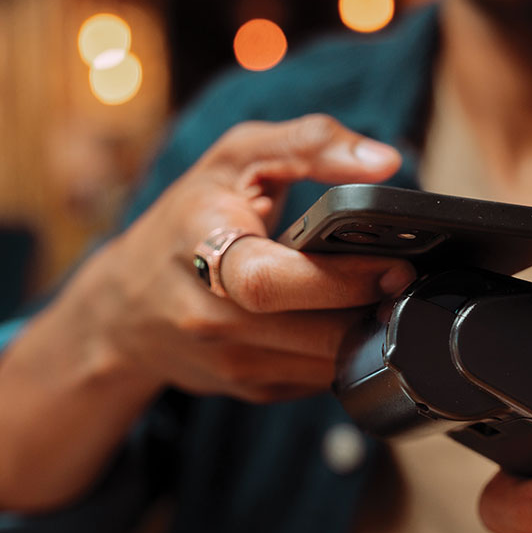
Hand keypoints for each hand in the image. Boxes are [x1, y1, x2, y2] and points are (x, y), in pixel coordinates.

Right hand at [54, 114, 415, 400]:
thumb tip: (386, 161)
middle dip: (369, 308)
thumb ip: (309, 142)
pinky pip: (318, 378)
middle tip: (405, 280)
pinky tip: (342, 316)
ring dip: (364, 331)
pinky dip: (342, 349)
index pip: (272, 280)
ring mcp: (231, 363)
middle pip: (311, 333)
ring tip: (380, 294)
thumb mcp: (236, 159)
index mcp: (203, 249)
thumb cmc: (188, 218)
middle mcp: (210, 318)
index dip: (342, 277)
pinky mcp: (251, 390)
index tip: (396, 262)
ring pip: (324, 363)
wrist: (126, 306)